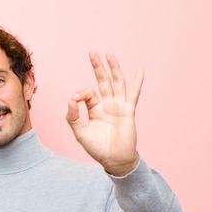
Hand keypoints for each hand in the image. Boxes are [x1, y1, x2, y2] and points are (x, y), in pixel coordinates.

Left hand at [66, 51, 143, 175]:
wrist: (114, 160)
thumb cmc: (97, 148)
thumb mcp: (80, 133)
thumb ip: (72, 117)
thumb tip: (70, 99)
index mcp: (94, 109)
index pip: (88, 93)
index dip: (81, 93)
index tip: (75, 100)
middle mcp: (107, 105)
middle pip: (103, 81)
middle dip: (98, 66)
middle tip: (92, 52)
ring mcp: (118, 106)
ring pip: (116, 82)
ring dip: (113, 67)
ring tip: (109, 53)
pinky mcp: (128, 111)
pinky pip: (134, 94)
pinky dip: (137, 82)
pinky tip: (140, 69)